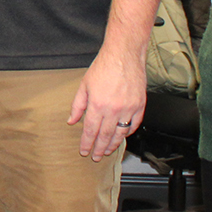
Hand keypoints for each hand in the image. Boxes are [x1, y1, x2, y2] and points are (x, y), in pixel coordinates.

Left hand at [68, 40, 145, 160]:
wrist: (124, 54)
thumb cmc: (103, 67)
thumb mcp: (84, 85)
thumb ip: (77, 105)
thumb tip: (71, 121)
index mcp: (97, 104)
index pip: (90, 130)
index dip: (87, 143)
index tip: (84, 151)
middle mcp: (114, 109)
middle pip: (105, 135)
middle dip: (99, 148)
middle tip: (96, 157)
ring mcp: (129, 108)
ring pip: (121, 133)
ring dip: (114, 144)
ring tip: (108, 150)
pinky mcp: (140, 104)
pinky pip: (135, 124)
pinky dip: (128, 132)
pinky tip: (123, 136)